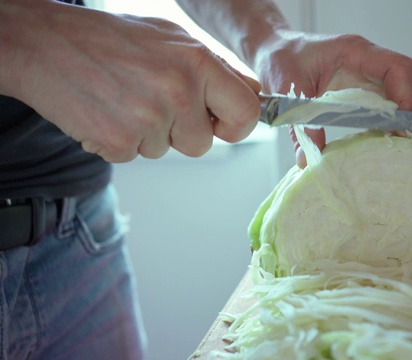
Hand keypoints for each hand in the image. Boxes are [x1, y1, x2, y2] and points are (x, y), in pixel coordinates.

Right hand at [1, 1, 260, 161]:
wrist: (46, 44)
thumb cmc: (111, 38)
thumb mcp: (174, 38)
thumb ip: (217, 69)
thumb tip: (253, 95)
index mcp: (198, 62)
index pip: (247, 112)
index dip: (237, 125)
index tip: (224, 125)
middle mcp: (177, 91)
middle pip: (203, 144)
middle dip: (183, 132)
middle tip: (154, 102)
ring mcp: (147, 119)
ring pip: (167, 151)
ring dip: (149, 134)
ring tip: (125, 99)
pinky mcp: (118, 142)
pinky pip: (135, 156)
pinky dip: (121, 141)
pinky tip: (107, 111)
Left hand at [253, 30, 411, 167]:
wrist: (275, 50)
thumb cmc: (280, 60)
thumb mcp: (286, 89)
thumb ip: (299, 123)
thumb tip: (309, 160)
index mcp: (355, 51)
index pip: (396, 68)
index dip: (407, 98)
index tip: (405, 129)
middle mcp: (371, 60)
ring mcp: (374, 73)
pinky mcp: (371, 87)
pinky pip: (400, 101)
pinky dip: (411, 121)